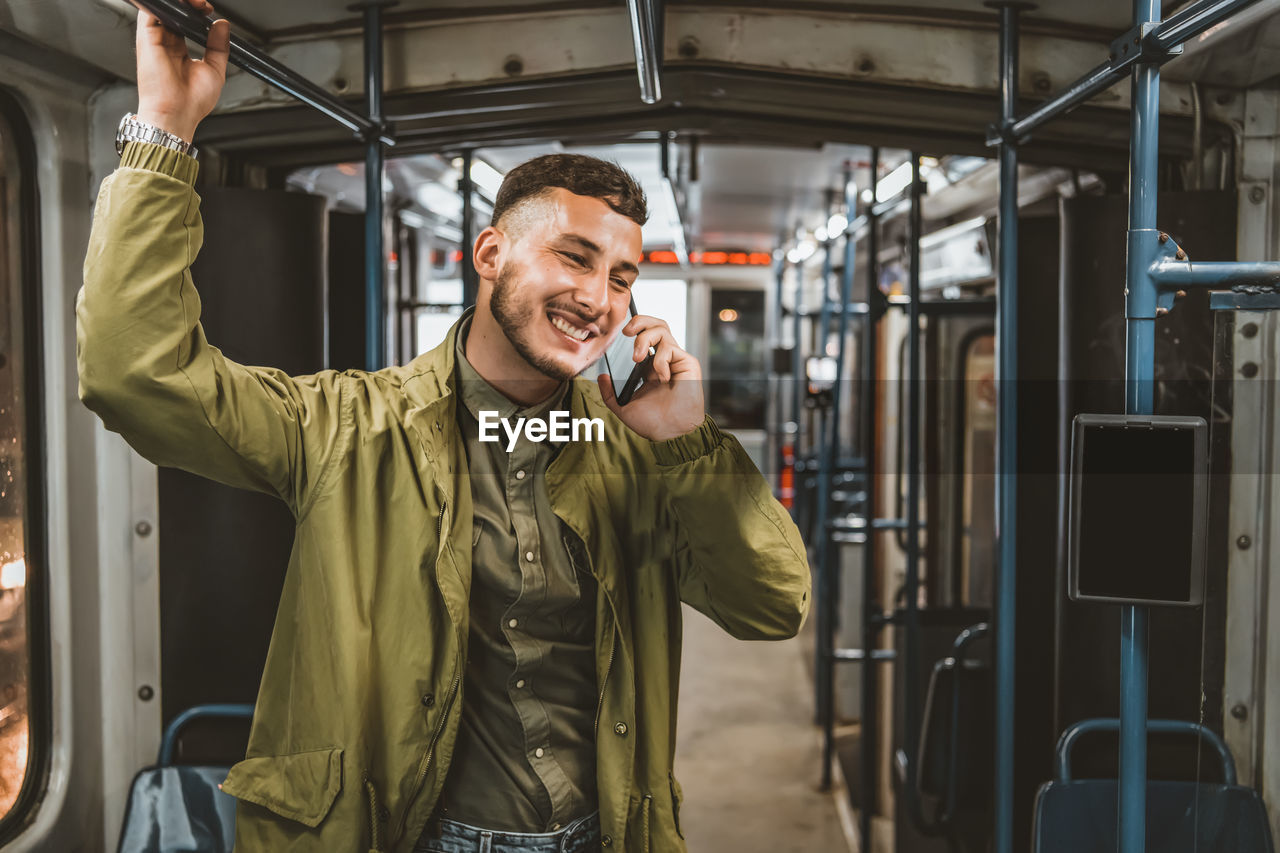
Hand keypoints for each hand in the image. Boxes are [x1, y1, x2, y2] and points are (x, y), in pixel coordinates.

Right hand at [135, 0, 230, 142]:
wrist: (177, 114)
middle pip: (173, 11)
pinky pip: (151, 10)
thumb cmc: (192, 102)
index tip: (209, 12)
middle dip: (189, 4)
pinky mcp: (147, 36)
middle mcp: (164, 42)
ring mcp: (154, 38)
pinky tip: (184, 5)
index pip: (184, 21)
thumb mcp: (214, 71)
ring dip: (181, 2)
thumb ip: (218, 46)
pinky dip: (168, 3)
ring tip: (198, 4)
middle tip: (204, 6)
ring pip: (163, 7)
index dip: (195, 12)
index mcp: (177, 50)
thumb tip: (222, 25)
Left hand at [597, 315, 703, 440]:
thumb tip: (601, 376)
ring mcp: (676, 360)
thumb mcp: (622, 407)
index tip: (619, 334)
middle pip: (655, 325)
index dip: (633, 329)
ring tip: (637, 359)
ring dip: (645, 339)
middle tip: (627, 332)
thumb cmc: (652, 423)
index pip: (643, 336)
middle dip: (640, 321)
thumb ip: (609, 393)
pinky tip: (661, 377)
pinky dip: (660, 360)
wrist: (670, 433)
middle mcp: (663, 360)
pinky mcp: (687, 363)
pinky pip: (670, 348)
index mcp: (649, 367)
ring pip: (662, 329)